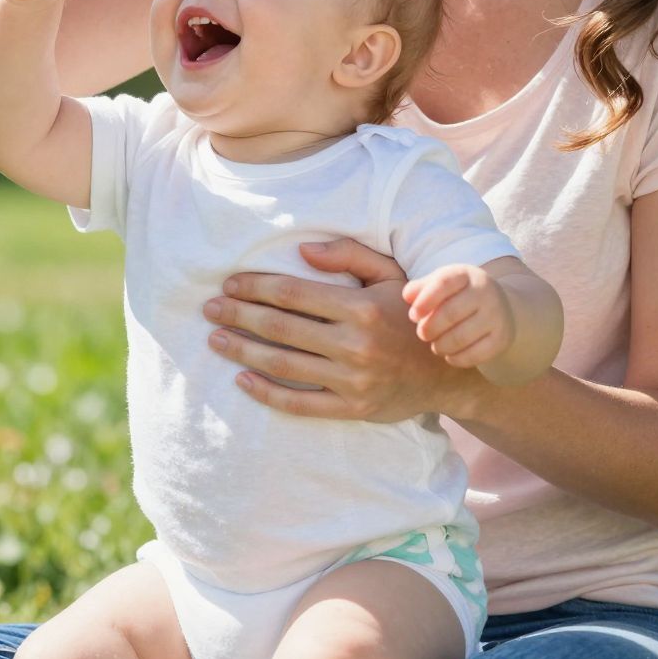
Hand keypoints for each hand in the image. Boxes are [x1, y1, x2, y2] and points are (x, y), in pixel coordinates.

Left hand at [201, 238, 484, 422]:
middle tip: (209, 309)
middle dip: (238, 315)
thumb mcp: (391, 275)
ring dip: (242, 352)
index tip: (230, 284)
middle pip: (279, 328)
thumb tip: (302, 250)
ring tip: (216, 339)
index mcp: (361, 307)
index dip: (255, 287)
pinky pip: (300, 403)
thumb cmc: (411, 315)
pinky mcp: (352, 408)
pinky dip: (266, 394)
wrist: (448, 371)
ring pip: (282, 365)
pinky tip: (242, 380)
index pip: (292, 294)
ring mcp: (352, 380)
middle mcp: (355, 345)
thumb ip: (349, 256)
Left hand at [402, 264, 514, 368]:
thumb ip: (421, 288)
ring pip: (460, 338)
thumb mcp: (441, 284)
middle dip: (429, 328)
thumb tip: (407, 296)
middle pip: (450, 313)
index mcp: (466, 274)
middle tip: (422, 334)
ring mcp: (496, 315)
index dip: (424, 301)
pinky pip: (474, 355)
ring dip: (440, 346)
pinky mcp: (501, 338)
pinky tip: (449, 355)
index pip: (443, 283)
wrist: (500, 308)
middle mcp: (485, 292)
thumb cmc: (459, 295)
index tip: (413, 316)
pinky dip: (456, 358)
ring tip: (435, 345)